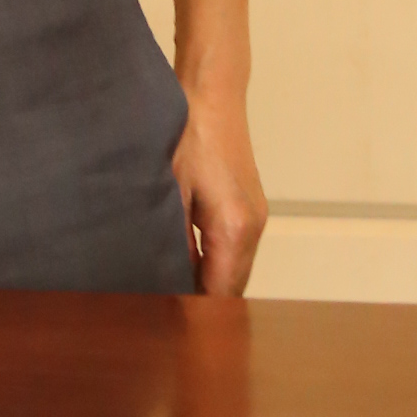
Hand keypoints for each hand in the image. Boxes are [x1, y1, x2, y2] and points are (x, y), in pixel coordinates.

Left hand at [172, 82, 266, 295]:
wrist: (212, 92)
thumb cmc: (186, 133)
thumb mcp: (167, 191)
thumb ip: (170, 241)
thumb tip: (161, 280)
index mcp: (234, 229)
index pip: (218, 295)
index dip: (193, 315)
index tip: (167, 325)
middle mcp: (253, 228)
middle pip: (230, 289)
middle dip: (200, 304)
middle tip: (161, 314)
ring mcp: (255, 217)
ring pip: (233, 271)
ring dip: (207, 283)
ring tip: (168, 291)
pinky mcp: (249, 206)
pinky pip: (234, 251)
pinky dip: (213, 263)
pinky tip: (184, 261)